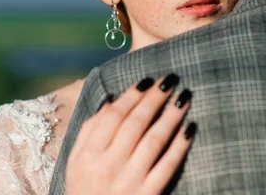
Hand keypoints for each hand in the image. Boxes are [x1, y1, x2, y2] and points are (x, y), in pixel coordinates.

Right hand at [65, 74, 196, 194]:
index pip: (113, 116)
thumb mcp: (75, 162)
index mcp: (89, 155)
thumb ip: (89, 130)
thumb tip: (110, 100)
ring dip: (171, 116)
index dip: (131, 96)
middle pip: (136, 123)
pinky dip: (179, 147)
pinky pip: (167, 166)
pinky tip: (189, 129)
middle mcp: (109, 166)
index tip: (147, 80)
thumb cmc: (84, 190)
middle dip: (155, 98)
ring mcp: (130, 181)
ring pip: (154, 141)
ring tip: (184, 97)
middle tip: (170, 80)